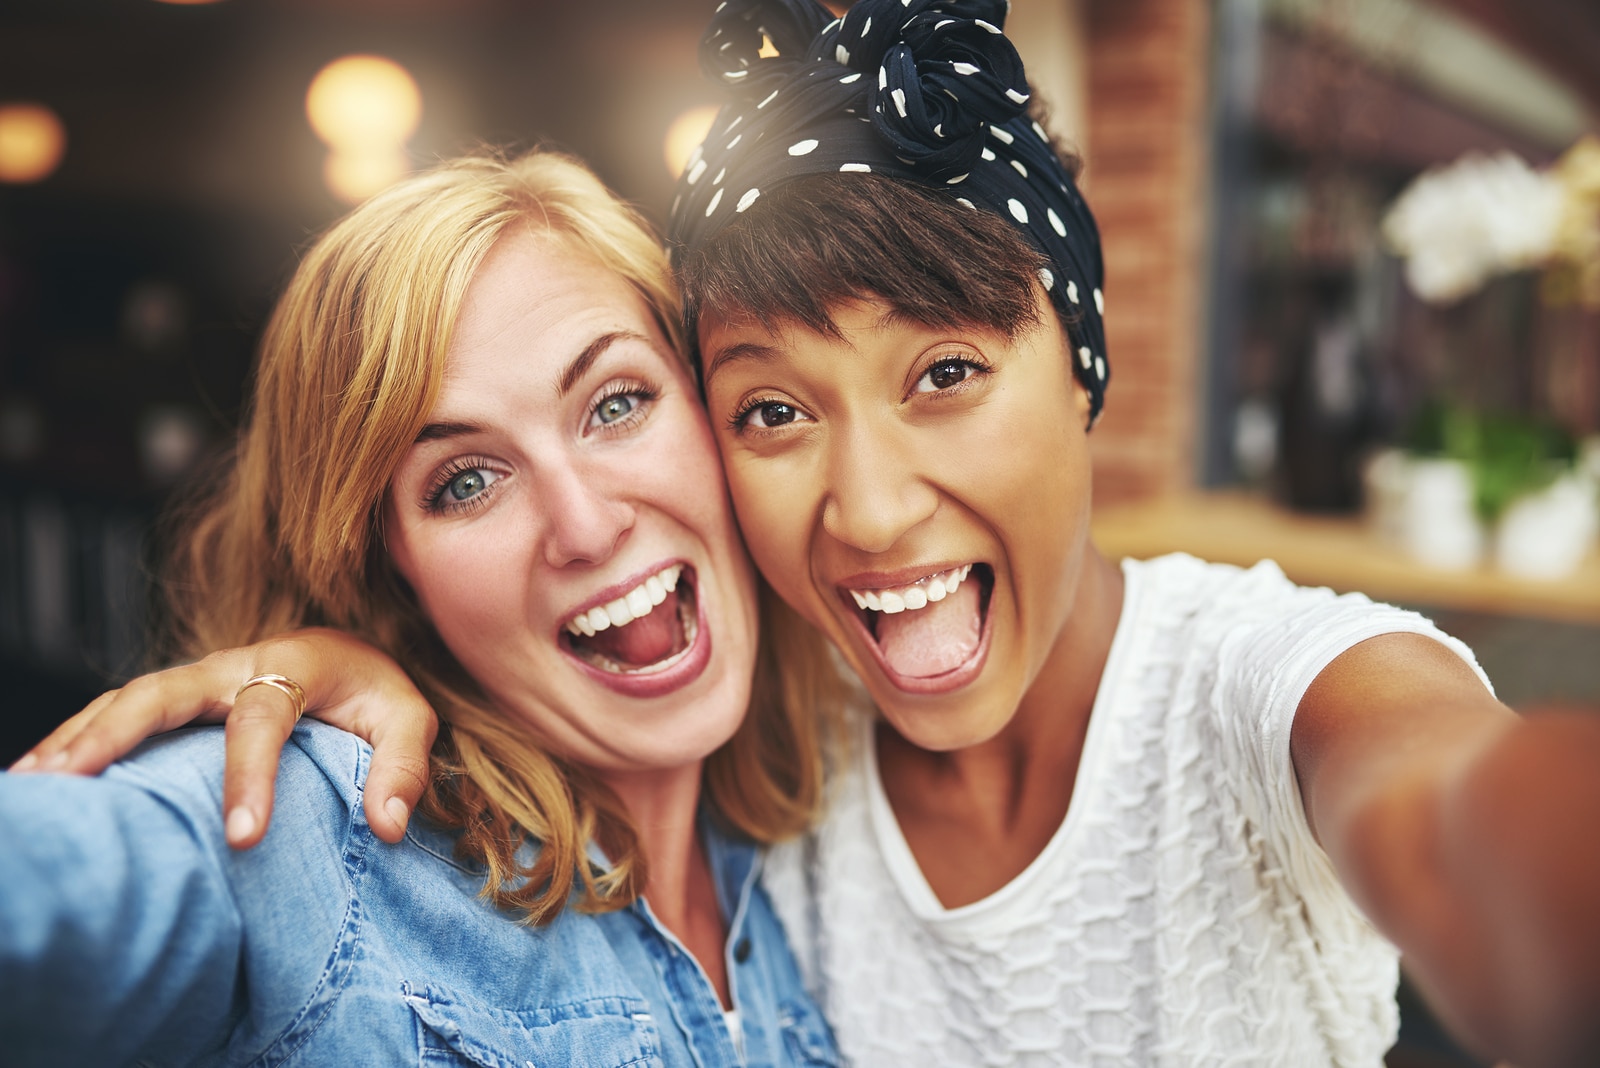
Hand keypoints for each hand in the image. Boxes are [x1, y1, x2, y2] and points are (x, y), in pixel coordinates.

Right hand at [9, 628, 437, 849]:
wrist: (350, 648)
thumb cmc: (376, 690)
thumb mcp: (411, 719)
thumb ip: (405, 767)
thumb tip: (388, 828)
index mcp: (295, 665)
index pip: (263, 717)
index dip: (250, 775)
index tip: (243, 838)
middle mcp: (234, 664)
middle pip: (164, 691)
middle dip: (115, 735)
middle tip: (71, 783)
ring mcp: (197, 678)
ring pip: (128, 699)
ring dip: (78, 737)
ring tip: (33, 785)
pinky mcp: (177, 697)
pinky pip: (120, 711)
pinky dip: (77, 736)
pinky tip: (42, 772)